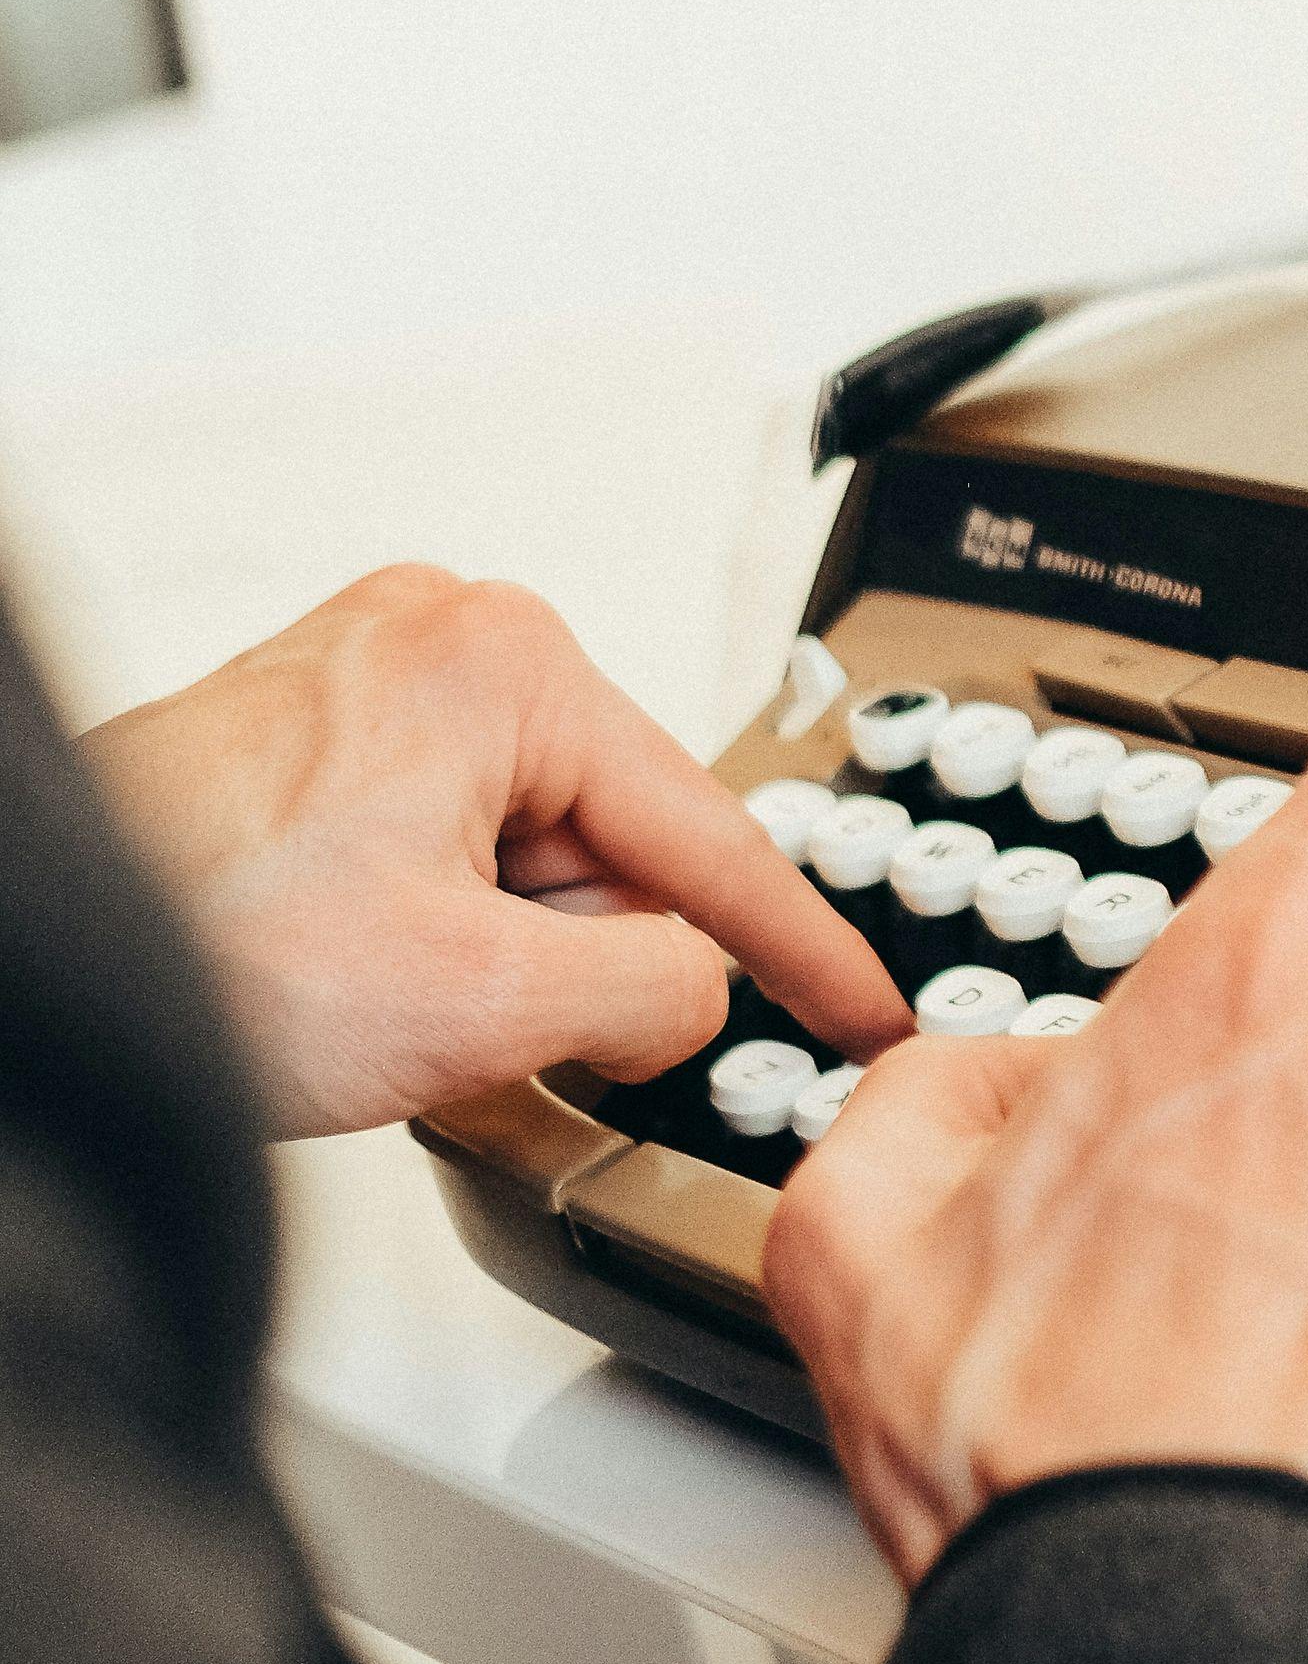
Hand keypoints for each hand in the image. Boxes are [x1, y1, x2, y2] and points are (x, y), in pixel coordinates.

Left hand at [83, 563, 909, 1139]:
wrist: (37, 957)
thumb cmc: (193, 941)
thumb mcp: (483, 1000)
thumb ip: (652, 991)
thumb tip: (694, 995)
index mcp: (505, 662)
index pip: (710, 830)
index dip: (804, 948)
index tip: (867, 1012)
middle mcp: (443, 640)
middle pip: (610, 845)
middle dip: (578, 956)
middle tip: (486, 1023)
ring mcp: (372, 683)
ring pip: (527, 862)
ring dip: (495, 958)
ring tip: (385, 1000)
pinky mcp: (318, 742)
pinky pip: (448, 855)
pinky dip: (438, 940)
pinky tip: (365, 987)